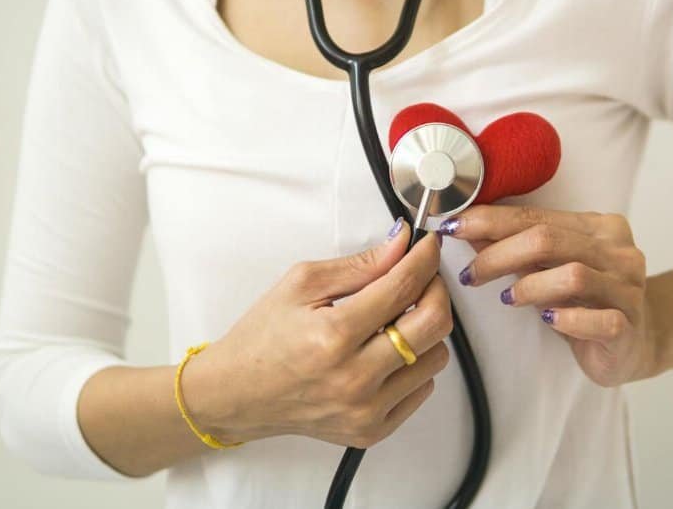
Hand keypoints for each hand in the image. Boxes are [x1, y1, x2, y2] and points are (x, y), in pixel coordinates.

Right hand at [184, 220, 452, 447]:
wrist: (236, 394)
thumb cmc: (263, 337)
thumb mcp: (301, 284)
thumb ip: (359, 265)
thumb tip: (402, 244)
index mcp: (334, 334)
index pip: (403, 287)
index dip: (424, 259)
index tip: (428, 246)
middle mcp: (355, 377)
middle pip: (434, 324)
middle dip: (436, 290)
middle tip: (422, 277)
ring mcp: (366, 409)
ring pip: (436, 357)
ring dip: (425, 330)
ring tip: (397, 319)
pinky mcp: (372, 429)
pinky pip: (422, 389)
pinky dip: (415, 364)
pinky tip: (386, 352)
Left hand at [439, 206, 653, 386]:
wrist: (635, 342)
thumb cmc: (587, 302)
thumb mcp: (551, 268)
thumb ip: (517, 248)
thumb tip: (468, 229)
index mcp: (599, 227)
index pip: (537, 217)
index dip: (491, 221)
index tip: (454, 227)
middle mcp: (618, 252)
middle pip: (549, 241)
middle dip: (499, 254)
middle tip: (472, 273)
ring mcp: (628, 288)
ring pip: (573, 276)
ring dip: (530, 286)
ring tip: (508, 298)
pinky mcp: (630, 326)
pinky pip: (599, 320)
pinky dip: (568, 319)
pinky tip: (548, 320)